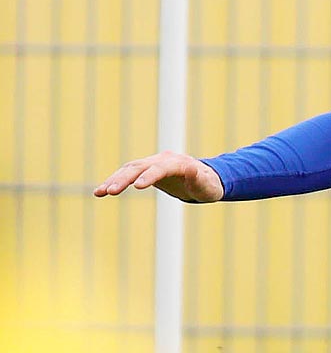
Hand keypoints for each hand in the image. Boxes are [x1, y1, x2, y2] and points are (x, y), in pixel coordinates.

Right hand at [94, 151, 224, 203]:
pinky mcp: (145, 169)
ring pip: (129, 169)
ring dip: (114, 180)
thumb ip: (200, 178)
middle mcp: (162, 160)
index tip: (137, 187)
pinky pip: (127, 174)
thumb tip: (193, 169)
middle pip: (140, 166)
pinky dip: (114, 181)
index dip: (150, 176)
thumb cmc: (208, 185)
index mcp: (179, 163)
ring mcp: (152, 163)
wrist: (204, 179)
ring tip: (100, 192)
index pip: (162, 168)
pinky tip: (100, 191)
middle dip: (124, 178)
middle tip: (110, 191)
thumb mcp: (208, 186)